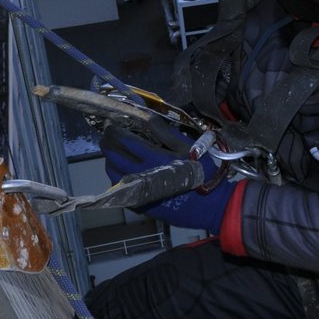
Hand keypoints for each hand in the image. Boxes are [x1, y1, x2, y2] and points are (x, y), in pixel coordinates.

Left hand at [100, 125, 234, 231]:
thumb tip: (143, 113)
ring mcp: (136, 192)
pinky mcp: (138, 205)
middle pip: (111, 155)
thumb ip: (162, 129)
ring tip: (117, 153)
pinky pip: (118, 188)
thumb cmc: (201, 171)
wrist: (210, 205)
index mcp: (151, 158)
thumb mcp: (186, 146)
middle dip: (108, 141)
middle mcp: (138, 175)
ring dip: (110, 159)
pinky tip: (126, 172)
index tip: (111, 122)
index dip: (112, 128)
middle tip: (111, 135)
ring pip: (111, 172)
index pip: (121, 139)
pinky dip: (117, 177)